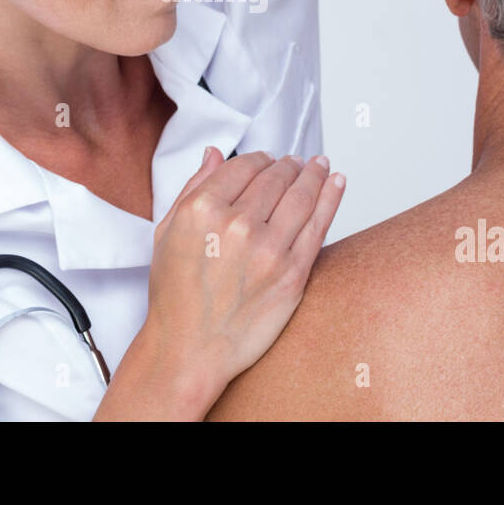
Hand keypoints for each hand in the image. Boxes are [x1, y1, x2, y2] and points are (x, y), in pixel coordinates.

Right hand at [145, 148, 345, 406]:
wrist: (189, 349)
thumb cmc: (176, 297)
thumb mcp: (167, 232)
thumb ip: (192, 187)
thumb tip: (214, 154)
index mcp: (202, 210)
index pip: (243, 166)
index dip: (259, 158)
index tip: (267, 159)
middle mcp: (236, 224)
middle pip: (275, 178)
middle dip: (288, 165)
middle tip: (297, 162)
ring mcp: (268, 249)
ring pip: (301, 195)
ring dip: (314, 175)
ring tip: (320, 166)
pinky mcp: (292, 273)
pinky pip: (318, 225)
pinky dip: (331, 198)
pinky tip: (336, 183)